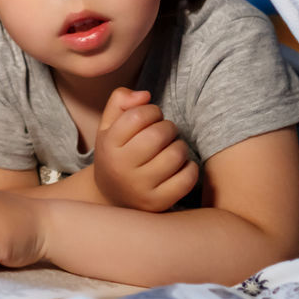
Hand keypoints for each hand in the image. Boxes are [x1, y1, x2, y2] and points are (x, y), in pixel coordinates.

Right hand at [94, 87, 198, 211]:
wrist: (111, 197)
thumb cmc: (116, 154)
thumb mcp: (108, 126)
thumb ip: (120, 100)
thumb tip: (145, 95)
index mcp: (108, 145)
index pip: (137, 116)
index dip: (152, 110)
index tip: (152, 117)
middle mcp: (121, 168)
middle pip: (158, 135)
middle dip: (168, 127)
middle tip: (165, 133)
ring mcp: (140, 188)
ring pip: (175, 154)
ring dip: (180, 146)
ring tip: (171, 148)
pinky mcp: (158, 203)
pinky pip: (187, 178)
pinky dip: (190, 167)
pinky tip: (180, 166)